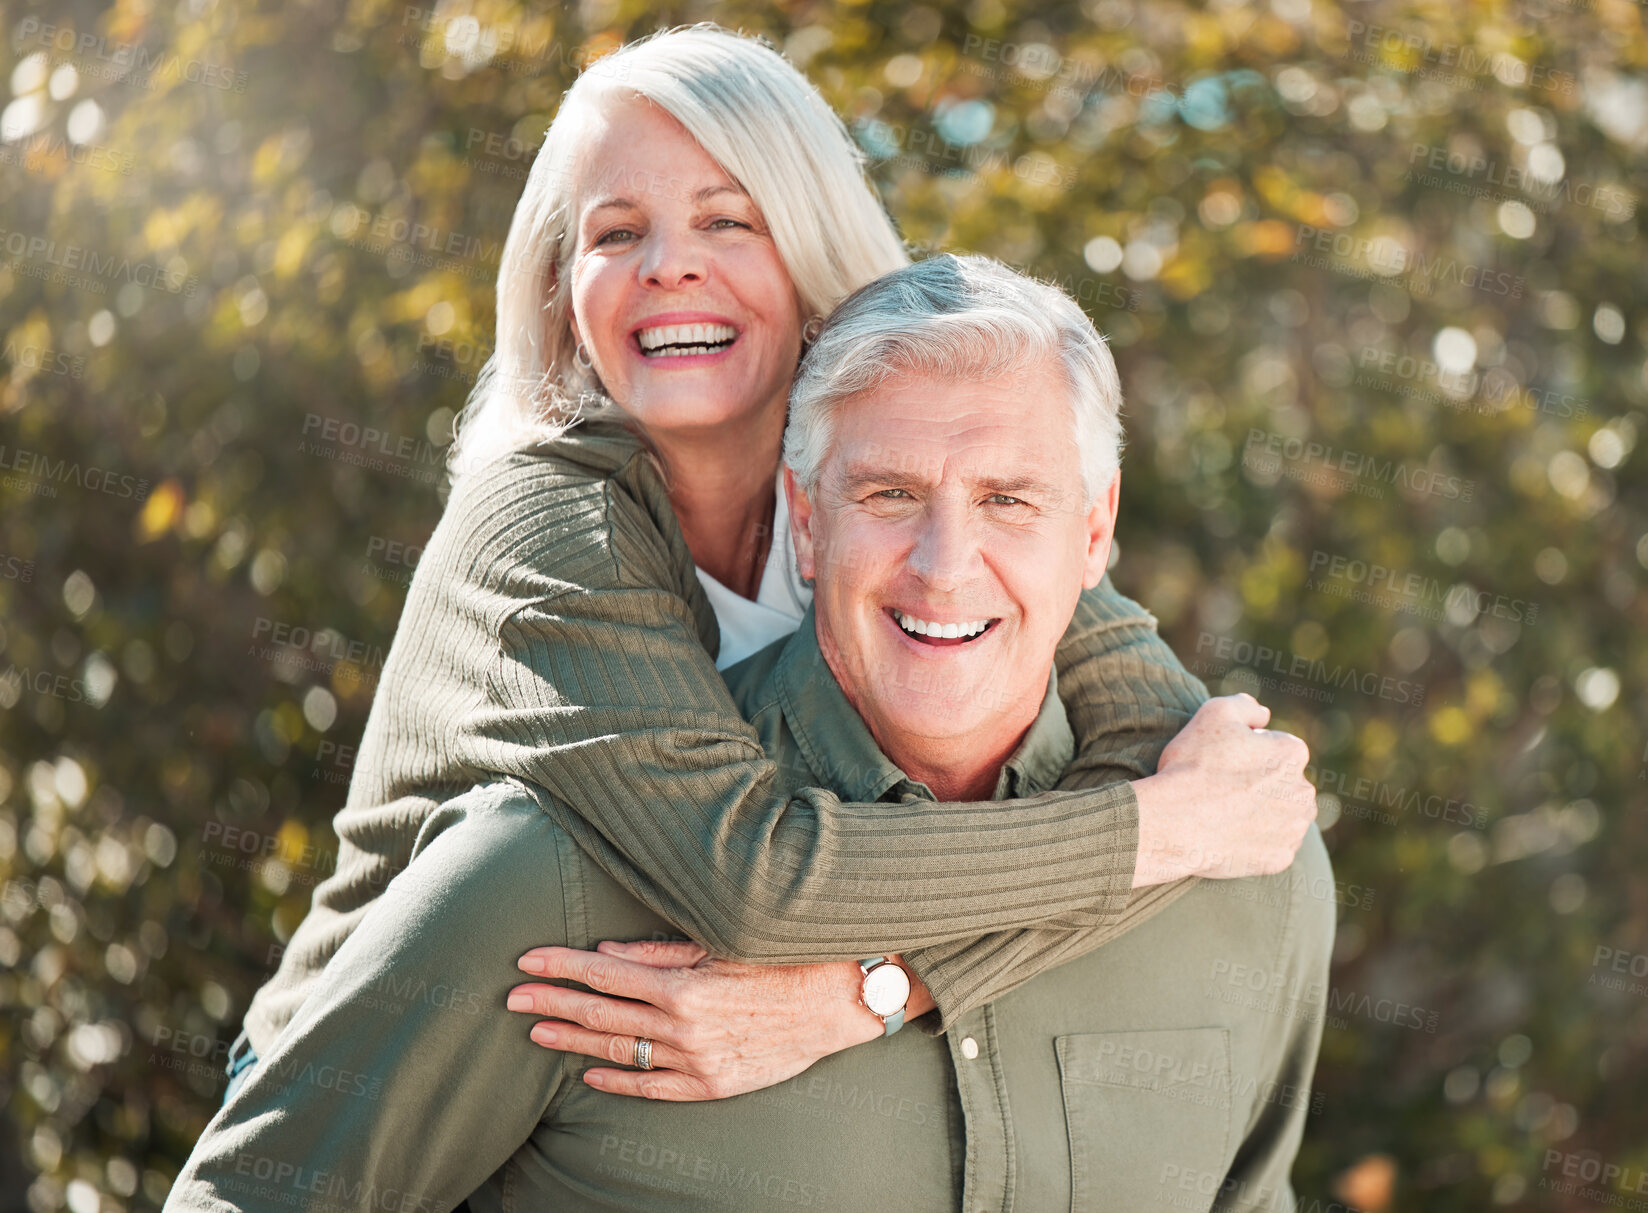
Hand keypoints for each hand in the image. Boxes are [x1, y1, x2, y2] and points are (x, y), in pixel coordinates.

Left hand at [507, 941, 933, 1100]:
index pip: (603, 972)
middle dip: (552, 1001)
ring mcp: (696, 1060)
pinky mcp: (712, 1084)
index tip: (525, 960)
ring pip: (619, 1051)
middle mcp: (683, 1025)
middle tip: (511, 996)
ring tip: (538, 1030)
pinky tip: (589, 1073)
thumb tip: (606, 951)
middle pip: (601, 1013)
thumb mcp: (722, 942)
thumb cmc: (785, 958)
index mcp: (683, 983)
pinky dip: (618, 1080)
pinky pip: (652, 1087)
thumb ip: (660, 950)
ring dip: (574, 1039)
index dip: (561, 965)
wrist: (841, 1002)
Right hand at [1130, 693, 1315, 885]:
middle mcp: (1304, 791)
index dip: (1245, 753)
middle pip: (1283, 784)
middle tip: (1222, 789)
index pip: (1275, 748)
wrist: (1174, 822)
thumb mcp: (1213, 712)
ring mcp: (1294, 829)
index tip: (1221, 762)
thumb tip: (1265, 716)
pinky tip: (1230, 837)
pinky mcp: (1280, 859)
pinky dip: (1256, 844)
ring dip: (1263, 815)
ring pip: (1282, 817)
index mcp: (1293, 753)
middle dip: (1261, 785)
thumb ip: (1246, 705)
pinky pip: (1272, 848)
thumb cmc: (1192, 766)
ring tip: (1226, 814)